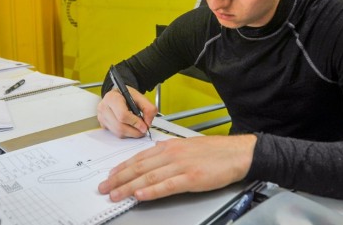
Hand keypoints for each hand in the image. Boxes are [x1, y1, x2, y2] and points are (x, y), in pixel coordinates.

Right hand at [96, 87, 156, 137]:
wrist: (117, 95)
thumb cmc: (126, 95)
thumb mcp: (139, 96)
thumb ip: (148, 108)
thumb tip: (148, 122)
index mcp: (112, 98)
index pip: (122, 115)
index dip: (135, 122)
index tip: (144, 126)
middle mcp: (104, 107)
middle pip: (119, 126)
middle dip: (134, 131)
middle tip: (143, 130)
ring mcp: (102, 117)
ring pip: (118, 132)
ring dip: (131, 133)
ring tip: (137, 129)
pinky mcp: (103, 124)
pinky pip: (115, 134)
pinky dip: (125, 133)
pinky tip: (129, 127)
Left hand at [98, 134, 256, 200]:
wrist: (237, 154)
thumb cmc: (216, 152)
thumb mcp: (187, 147)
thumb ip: (169, 153)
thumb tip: (153, 157)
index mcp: (170, 146)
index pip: (139, 158)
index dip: (122, 168)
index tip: (110, 176)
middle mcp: (172, 154)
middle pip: (139, 167)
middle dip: (119, 179)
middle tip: (104, 188)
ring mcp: (181, 166)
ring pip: (148, 177)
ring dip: (128, 187)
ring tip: (115, 194)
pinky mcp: (191, 178)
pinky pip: (166, 186)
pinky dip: (151, 191)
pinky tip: (139, 195)